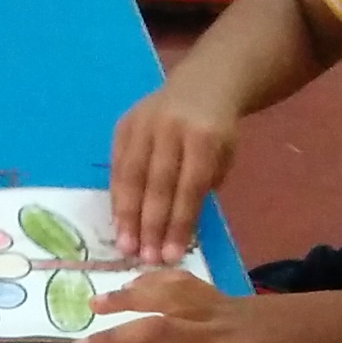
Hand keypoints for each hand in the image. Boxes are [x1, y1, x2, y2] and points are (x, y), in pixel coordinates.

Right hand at [71, 271, 341, 342]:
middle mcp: (216, 332)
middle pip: (155, 330)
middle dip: (114, 339)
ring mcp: (217, 310)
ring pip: (162, 296)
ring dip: (125, 298)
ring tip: (90, 306)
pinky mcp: (222, 299)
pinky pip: (181, 283)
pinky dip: (154, 279)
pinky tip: (132, 281)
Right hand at [108, 83, 241, 266]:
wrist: (201, 84)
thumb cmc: (216, 130)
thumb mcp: (225, 155)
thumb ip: (203, 186)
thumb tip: (177, 229)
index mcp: (204, 136)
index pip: (189, 187)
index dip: (179, 223)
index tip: (170, 255)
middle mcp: (170, 127)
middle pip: (157, 183)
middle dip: (150, 225)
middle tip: (144, 258)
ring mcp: (143, 124)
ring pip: (130, 175)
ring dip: (126, 215)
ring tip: (125, 246)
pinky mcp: (124, 124)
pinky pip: (116, 165)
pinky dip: (116, 195)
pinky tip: (117, 221)